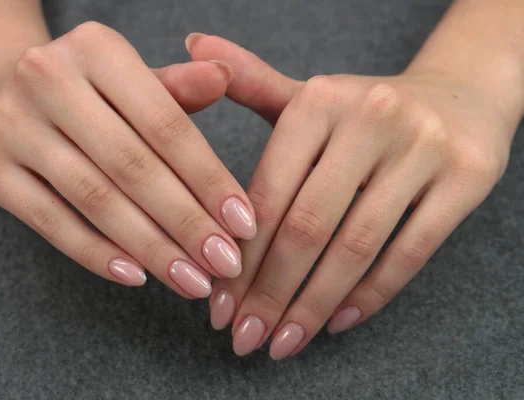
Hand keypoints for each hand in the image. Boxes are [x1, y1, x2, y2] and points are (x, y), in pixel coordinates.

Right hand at [0, 23, 257, 298]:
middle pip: (133, 166)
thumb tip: (223, 78)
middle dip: (187, 223)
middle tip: (225, 264)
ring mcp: (11, 122)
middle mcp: (46, 77)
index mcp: (96, 48)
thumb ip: (178, 88)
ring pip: (96, 199)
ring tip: (191, 280)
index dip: (209, 179)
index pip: (167, 124)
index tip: (244, 225)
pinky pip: (51, 222)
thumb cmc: (86, 90)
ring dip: (151, 247)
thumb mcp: (132, 79)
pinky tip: (137, 276)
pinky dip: (97, 254)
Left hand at [187, 34, 514, 356]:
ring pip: (355, 246)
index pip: (266, 193)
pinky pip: (409, 252)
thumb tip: (194, 45)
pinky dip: (371, 295)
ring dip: (312, 306)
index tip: (219, 306)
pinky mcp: (465, 178)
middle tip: (245, 338)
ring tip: (284, 342)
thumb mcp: (309, 96)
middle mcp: (370, 118)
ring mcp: (422, 148)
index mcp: (318, 100)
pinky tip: (337, 323)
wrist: (459, 95)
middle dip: (269, 293)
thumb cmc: (364, 109)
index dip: (238, 257)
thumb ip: (251, 82)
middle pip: (306, 226)